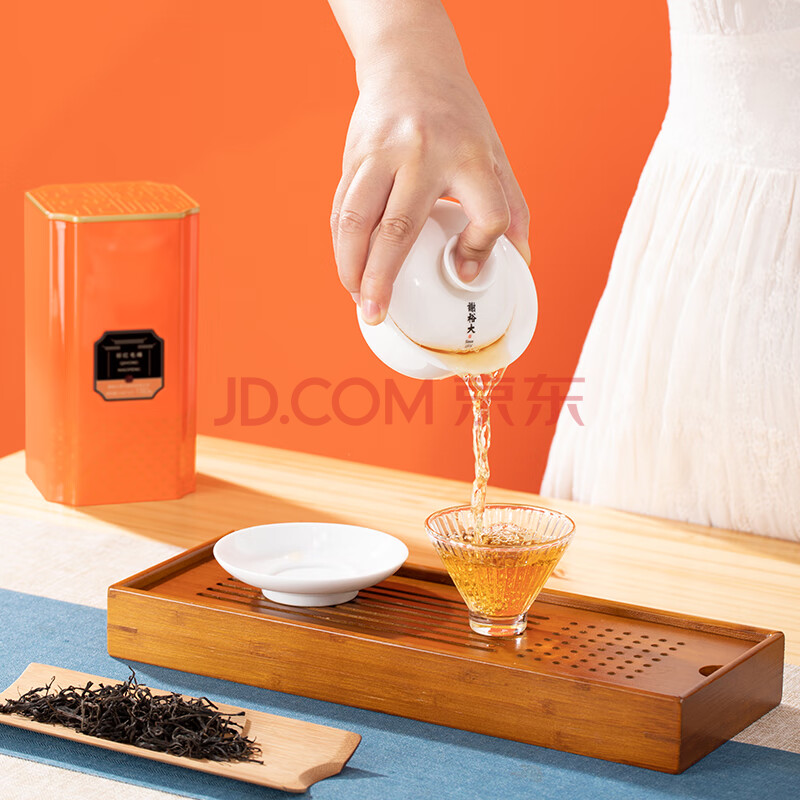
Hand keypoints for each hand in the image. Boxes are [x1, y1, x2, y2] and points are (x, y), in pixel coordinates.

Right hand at [330, 57, 529, 324]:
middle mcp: (421, 152)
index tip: (465, 274)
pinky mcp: (353, 155)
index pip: (487, 213)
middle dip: (382, 278)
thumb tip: (519, 261)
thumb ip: (511, 208)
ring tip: (357, 300)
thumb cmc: (458, 117)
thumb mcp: (495, 154)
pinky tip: (349, 269)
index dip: (480, 251)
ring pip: (357, 219)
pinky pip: (342, 208)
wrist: (409, 61)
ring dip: (351, 267)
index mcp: (468, 155)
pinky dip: (342, 244)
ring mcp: (381, 152)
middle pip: (399, 228)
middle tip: (377, 314)